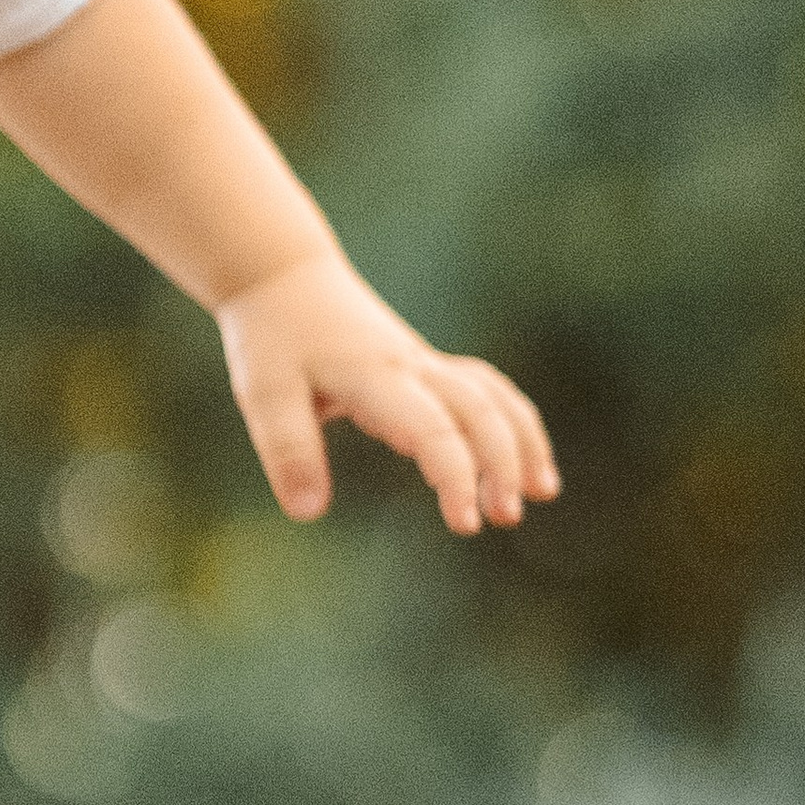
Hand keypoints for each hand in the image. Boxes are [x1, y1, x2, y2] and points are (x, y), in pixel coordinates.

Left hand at [217, 247, 558, 534]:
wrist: (283, 278)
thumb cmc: (271, 337)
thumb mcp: (262, 394)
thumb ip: (287, 450)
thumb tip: (309, 513)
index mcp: (376, 377)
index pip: (433, 430)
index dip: (456, 477)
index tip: (467, 525)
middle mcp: (412, 368)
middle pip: (479, 410)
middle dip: (501, 462)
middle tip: (505, 518)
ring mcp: (424, 364)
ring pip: (492, 397)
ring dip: (521, 442)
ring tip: (541, 492)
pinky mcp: (425, 366)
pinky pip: (484, 391)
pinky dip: (510, 422)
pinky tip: (520, 462)